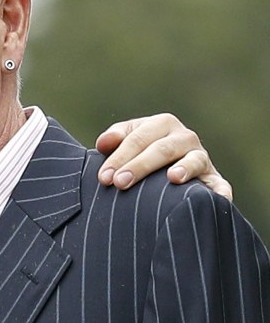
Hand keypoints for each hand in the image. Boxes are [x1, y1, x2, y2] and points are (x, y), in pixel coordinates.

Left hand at [95, 113, 231, 199]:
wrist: (167, 168)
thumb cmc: (140, 153)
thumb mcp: (127, 141)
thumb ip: (115, 138)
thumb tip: (104, 143)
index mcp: (162, 124)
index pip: (138, 138)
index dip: (119, 157)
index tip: (104, 177)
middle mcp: (184, 137)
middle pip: (162, 149)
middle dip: (139, 166)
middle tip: (119, 183)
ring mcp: (201, 158)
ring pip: (193, 160)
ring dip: (184, 168)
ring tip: (172, 178)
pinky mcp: (214, 179)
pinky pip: (220, 185)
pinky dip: (220, 192)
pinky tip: (217, 199)